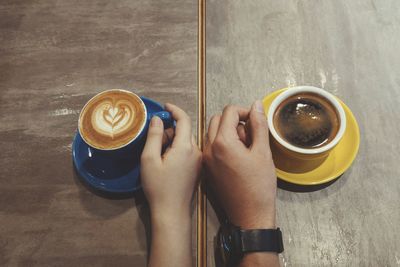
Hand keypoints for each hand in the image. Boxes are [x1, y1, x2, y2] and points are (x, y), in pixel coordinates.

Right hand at [141, 103, 201, 218]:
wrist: (172, 212)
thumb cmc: (159, 188)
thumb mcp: (149, 159)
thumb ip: (154, 136)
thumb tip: (158, 120)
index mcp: (185, 147)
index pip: (184, 119)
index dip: (174, 110)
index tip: (165, 107)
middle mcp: (197, 151)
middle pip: (185, 130)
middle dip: (170, 128)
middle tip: (156, 136)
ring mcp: (199, 161)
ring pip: (187, 140)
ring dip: (173, 139)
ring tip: (159, 152)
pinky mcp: (198, 168)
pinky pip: (189, 150)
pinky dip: (178, 148)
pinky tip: (167, 160)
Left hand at [204, 100, 276, 228]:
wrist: (249, 215)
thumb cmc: (258, 186)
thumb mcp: (263, 152)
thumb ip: (259, 125)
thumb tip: (256, 105)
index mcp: (222, 142)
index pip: (229, 112)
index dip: (245, 112)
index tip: (255, 121)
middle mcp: (208, 149)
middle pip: (217, 120)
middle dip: (234, 121)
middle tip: (250, 136)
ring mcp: (205, 159)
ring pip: (212, 132)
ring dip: (227, 132)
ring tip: (244, 148)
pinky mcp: (206, 169)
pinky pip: (210, 147)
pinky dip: (222, 144)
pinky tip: (236, 157)